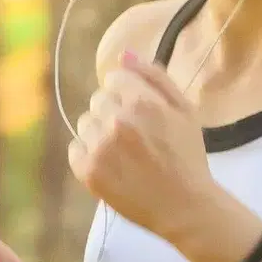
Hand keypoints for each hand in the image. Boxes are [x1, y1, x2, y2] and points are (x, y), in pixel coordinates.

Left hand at [68, 50, 214, 241]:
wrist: (184, 206)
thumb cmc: (187, 156)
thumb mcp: (184, 109)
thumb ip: (154, 77)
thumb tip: (123, 54)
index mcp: (142, 101)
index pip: (113, 79)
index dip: (127, 95)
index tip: (140, 114)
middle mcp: (117, 121)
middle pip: (97, 100)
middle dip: (113, 113)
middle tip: (135, 137)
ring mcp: (100, 147)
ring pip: (85, 123)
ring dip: (99, 133)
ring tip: (124, 153)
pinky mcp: (88, 171)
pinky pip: (75, 149)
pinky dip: (88, 155)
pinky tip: (112, 166)